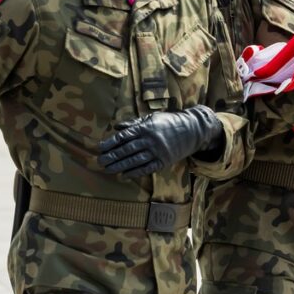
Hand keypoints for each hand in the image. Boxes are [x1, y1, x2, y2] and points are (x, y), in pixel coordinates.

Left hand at [98, 105, 223, 178]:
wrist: (193, 130)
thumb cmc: (170, 122)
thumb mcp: (152, 118)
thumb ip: (134, 123)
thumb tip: (117, 126)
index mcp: (146, 127)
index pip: (125, 136)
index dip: (111, 142)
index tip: (101, 147)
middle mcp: (150, 140)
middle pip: (127, 149)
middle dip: (112, 156)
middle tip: (100, 161)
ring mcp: (157, 152)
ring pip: (135, 160)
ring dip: (120, 165)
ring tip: (108, 169)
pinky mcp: (164, 161)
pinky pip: (147, 168)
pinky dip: (135, 172)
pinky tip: (125, 175)